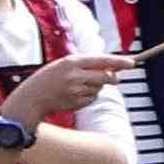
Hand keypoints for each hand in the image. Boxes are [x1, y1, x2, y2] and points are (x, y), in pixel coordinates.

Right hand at [1, 53, 125, 134]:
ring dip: (96, 88)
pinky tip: (73, 96)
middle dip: (113, 78)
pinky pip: (92, 99)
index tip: (132, 63)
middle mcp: (75, 75)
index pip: (102, 60)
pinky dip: (88, 97)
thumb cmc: (49, 79)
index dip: (119, 61)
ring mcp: (76, 91)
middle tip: (114, 78)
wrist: (31, 98)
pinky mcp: (76, 103)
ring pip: (99, 89)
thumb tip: (112, 67)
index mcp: (72, 62)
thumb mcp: (64, 65)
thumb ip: (86, 65)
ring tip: (78, 87)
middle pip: (106, 77)